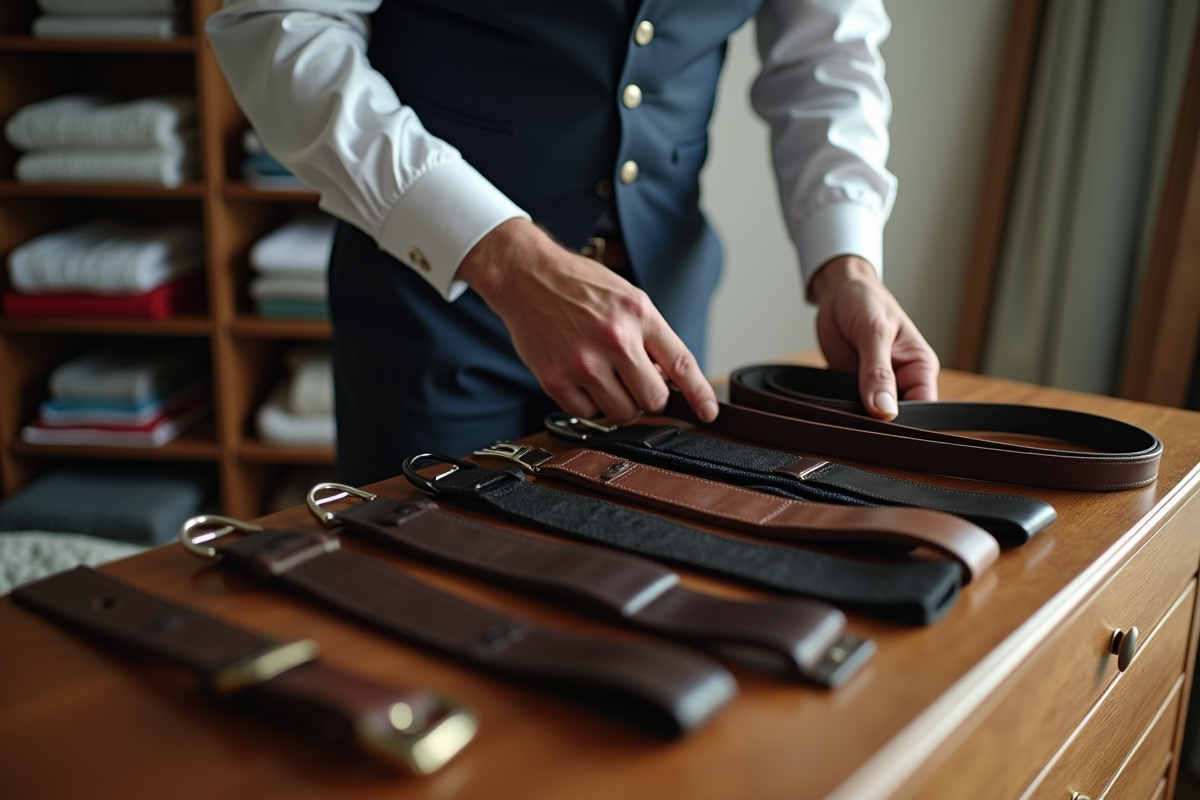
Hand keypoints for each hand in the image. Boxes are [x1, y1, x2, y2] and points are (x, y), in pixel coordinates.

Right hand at [457, 219, 718, 423]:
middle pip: (653, 398)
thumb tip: (666, 379)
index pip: (680, 362)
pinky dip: (589, 403)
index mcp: (638, 314)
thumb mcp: (628, 298)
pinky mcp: (556, 379)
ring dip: (620, 402)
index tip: (708, 412)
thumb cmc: (579, 286)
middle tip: (634, 379)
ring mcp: (583, 362)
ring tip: (606, 376)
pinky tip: (581, 378)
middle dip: (649, 395)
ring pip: (623, 413)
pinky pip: (587, 413)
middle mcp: (614, 338)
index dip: (699, 393)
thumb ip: (651, 337)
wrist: (526, 277)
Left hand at [809, 255, 938, 418]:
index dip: (904, 421)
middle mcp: (902, 380)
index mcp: (920, 366)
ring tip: (842, 413)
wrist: (838, 291)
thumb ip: (878, 372)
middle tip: (856, 420)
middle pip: (897, 417)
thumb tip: (885, 410)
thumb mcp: (874, 332)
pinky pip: (850, 408)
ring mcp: (877, 386)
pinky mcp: (854, 388)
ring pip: (872, 416)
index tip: (881, 425)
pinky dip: (841, 411)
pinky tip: (831, 410)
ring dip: (857, 418)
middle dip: (879, 423)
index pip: (923, 407)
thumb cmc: (866, 300)